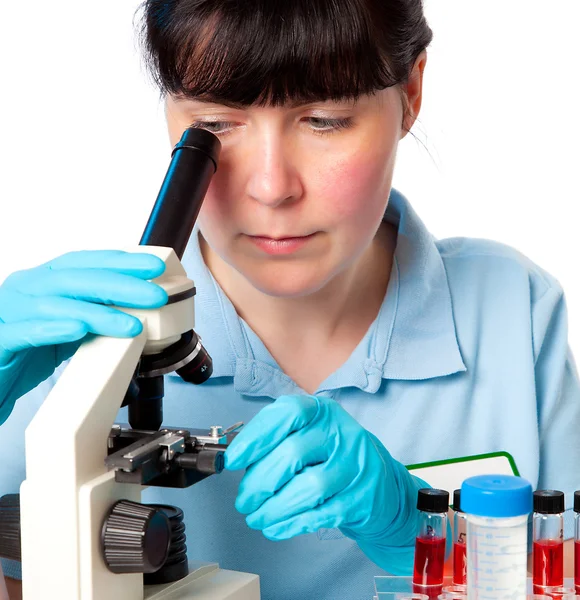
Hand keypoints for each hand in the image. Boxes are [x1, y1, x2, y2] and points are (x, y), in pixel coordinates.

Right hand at [0, 250, 167, 423]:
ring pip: (53, 304)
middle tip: (156, 295)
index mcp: (41, 282)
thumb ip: (93, 319)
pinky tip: (78, 330)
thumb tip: (138, 314)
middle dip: (120, 284)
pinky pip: (23, 332)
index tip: (154, 267)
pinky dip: (52, 329)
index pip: (83, 263)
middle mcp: (23, 290)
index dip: (119, 262)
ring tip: (131, 324)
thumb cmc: (24, 354)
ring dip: (97, 313)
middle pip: (73, 278)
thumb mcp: (66, 332)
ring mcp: (6, 313)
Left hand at [225, 394, 421, 569]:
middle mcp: (342, 434)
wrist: (381, 485)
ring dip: (273, 508)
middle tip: (244, 500)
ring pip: (308, 488)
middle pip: (292, 454)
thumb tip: (236, 457)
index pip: (288, 413)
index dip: (256, 436)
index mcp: (323, 412)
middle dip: (259, 483)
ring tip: (256, 517)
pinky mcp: (362, 499)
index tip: (233, 460)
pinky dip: (290, 524)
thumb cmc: (333, 457)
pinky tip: (275, 527)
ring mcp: (356, 467)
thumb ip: (277, 440)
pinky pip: (321, 515)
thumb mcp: (310, 435)